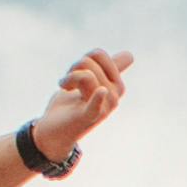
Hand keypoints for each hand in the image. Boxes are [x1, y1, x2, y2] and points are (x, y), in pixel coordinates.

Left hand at [28, 49, 131, 169]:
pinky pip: (95, 103)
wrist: (55, 132)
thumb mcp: (90, 82)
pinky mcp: (90, 117)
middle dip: (73, 69)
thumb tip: (130, 55)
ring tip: (65, 89)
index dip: (82, 60)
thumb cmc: (72, 106)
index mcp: (116, 85)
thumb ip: (108, 70)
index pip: (98, 55)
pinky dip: (97, 97)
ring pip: (85, 75)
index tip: (77, 74)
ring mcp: (104, 108)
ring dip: (68, 79)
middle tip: (69, 85)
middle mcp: (114, 96)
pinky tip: (101, 92)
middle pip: (88, 62)